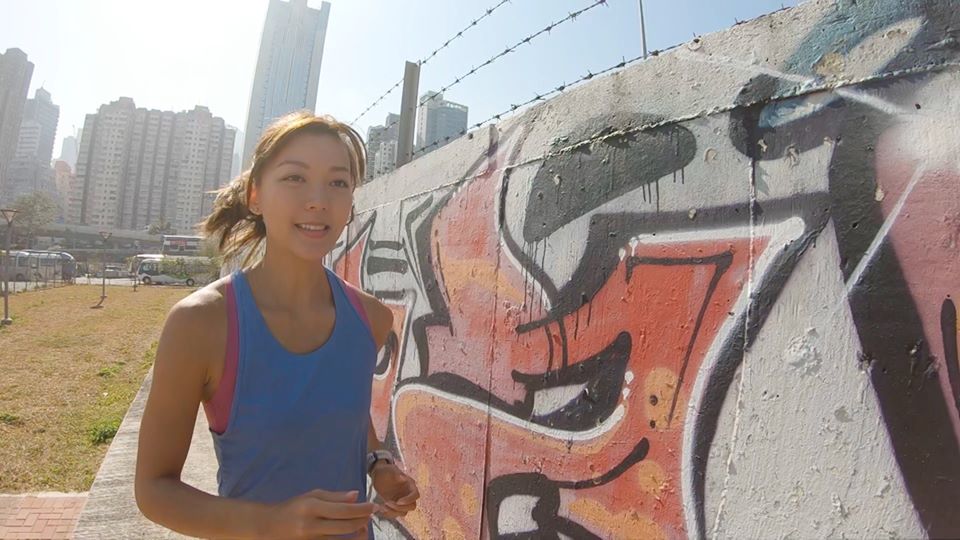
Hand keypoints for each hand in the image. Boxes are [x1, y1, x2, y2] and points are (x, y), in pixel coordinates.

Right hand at [259, 489, 374, 538]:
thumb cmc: (293, 508)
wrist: (268, 527)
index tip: (374, 506)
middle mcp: (311, 525)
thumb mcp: (311, 496)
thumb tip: (356, 495)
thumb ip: (334, 496)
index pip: (343, 510)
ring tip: (364, 526)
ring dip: (358, 533)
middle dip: (363, 520)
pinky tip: (353, 536)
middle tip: (371, 514)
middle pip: (345, 527)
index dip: (362, 509)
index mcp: (311, 507)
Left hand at [371, 463, 419, 518]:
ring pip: (403, 512)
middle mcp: (408, 494)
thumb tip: (402, 477)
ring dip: (393, 512)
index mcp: (410, 485)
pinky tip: (381, 508)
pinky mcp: (395, 506)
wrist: (379, 475)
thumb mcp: (390, 470)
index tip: (398, 501)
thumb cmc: (386, 470)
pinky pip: (395, 514)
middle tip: (387, 503)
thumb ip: (396, 474)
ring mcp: (402, 501)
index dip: (409, 500)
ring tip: (382, 506)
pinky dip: (388, 514)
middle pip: (412, 506)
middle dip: (400, 507)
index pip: (416, 495)